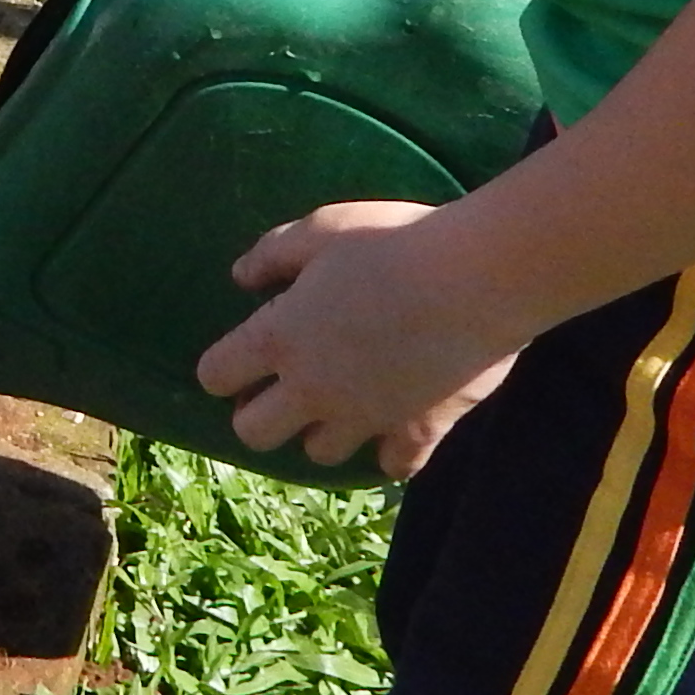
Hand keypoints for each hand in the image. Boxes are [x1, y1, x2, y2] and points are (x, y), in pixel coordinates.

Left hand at [196, 202, 526, 478]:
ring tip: (344, 400)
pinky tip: (399, 421)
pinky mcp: (416, 433)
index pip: (216, 375)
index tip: (244, 355)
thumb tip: (240, 276)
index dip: (224, 366)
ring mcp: (365, 419)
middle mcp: (312, 390)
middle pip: (254, 433)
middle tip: (286, 386)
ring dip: (324, 431)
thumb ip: (273, 253)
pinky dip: (391, 450)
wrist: (479, 277)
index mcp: (279, 339)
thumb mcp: (324, 228)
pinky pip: (392, 465)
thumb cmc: (394, 242)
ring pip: (320, 454)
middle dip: (261, 414)